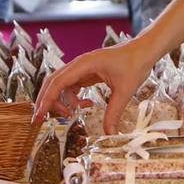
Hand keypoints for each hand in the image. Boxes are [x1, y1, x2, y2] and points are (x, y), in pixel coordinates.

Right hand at [36, 40, 155, 135]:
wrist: (144, 51)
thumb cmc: (135, 64)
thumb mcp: (125, 91)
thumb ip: (114, 113)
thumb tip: (109, 133)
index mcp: (84, 64)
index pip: (58, 82)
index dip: (46, 100)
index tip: (38, 116)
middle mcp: (79, 64)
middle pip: (53, 82)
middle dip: (46, 101)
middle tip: (40, 119)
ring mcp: (83, 68)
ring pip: (62, 85)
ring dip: (63, 101)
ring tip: (72, 114)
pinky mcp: (88, 72)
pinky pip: (73, 86)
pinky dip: (74, 98)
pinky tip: (86, 105)